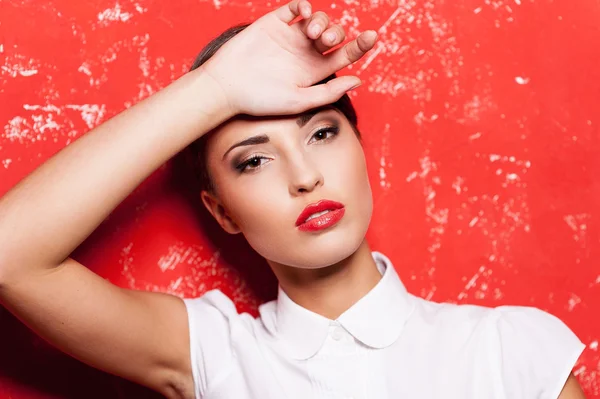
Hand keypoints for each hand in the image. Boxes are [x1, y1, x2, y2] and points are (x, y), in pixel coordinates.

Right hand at [200, 0, 377, 116]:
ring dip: (322, 20)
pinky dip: (303, 6)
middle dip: (337, 31)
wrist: (227, 87)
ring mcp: (290, 37)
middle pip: (334, 34)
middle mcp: (305, 53)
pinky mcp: (274, 24)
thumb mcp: (298, 101)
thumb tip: (358, 80)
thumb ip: (328, 92)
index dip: (360, 45)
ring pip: (318, 19)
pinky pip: (294, 8)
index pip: (344, 55)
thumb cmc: (261, 100)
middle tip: (326, 38)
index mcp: (315, 71)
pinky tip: (304, 13)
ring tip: (313, 31)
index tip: (372, 37)